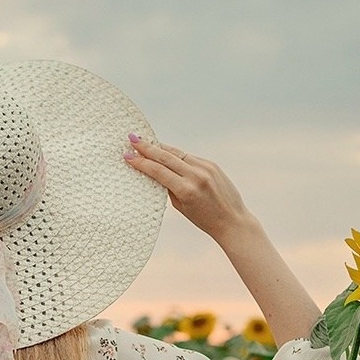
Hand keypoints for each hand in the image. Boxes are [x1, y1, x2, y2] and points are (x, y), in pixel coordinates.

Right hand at [124, 135, 256, 248]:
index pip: (158, 171)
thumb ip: (169, 188)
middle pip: (166, 156)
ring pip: (177, 153)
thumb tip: (156, 171)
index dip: (141, 162)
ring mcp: (205, 168)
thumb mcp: (181, 207)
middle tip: (132, 139)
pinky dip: (175, 154)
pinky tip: (165, 151)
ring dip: (160, 147)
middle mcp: (196, 175)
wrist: (232, 220)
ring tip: (145, 142)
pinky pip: (189, 156)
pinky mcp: (212, 165)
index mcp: (186, 190)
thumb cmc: (204, 219)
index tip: (128, 156)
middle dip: (147, 148)